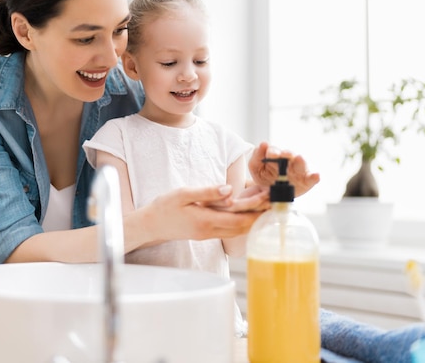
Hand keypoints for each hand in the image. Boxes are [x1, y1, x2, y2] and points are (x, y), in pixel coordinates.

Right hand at [139, 185, 264, 242]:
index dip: (256, 211)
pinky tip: (247, 216)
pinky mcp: (206, 234)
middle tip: (274, 204)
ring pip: (237, 231)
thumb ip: (207, 192)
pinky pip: (229, 231)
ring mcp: (208, 235)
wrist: (150, 225)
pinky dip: (241, 224)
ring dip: (252, 221)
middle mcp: (210, 231)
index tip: (269, 201)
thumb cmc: (164, 207)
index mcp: (205, 220)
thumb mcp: (183, 194)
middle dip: (259, 217)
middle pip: (242, 227)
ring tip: (265, 209)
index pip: (238, 218)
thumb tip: (229, 189)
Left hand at [249, 142, 319, 196]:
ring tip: (299, 158)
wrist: (271, 193)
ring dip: (300, 161)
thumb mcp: (256, 167)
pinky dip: (314, 177)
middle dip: (286, 153)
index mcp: (275, 156)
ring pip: (300, 164)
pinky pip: (311, 179)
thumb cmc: (264, 176)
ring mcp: (298, 170)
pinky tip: (316, 175)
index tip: (270, 154)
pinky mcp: (306, 181)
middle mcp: (288, 161)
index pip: (274, 151)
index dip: (272, 152)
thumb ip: (257, 157)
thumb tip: (263, 144)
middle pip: (289, 155)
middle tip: (284, 154)